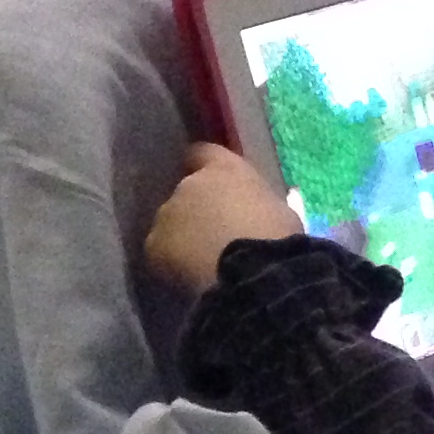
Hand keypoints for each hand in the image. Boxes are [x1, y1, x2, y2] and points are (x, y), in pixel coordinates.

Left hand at [144, 142, 307, 294]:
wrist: (256, 273)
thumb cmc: (279, 239)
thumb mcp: (276, 209)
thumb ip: (252, 202)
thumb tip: (248, 212)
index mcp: (224, 168)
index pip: (202, 154)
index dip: (204, 170)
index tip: (212, 188)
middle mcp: (189, 184)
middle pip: (185, 193)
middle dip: (195, 211)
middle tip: (215, 237)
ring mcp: (167, 213)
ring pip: (169, 224)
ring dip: (181, 237)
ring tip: (202, 263)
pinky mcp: (154, 245)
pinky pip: (160, 252)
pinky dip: (171, 263)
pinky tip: (190, 279)